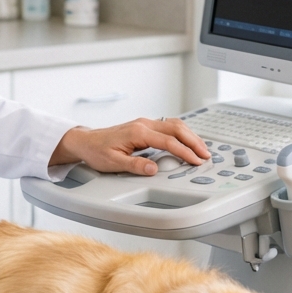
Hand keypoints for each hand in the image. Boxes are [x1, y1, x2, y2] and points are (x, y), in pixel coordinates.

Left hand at [50, 118, 208, 175]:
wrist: (86, 141)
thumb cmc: (97, 151)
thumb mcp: (113, 162)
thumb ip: (135, 165)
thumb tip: (154, 169)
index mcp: (138, 132)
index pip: (169, 141)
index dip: (185, 152)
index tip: (196, 161)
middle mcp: (144, 124)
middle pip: (177, 128)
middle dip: (194, 141)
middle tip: (205, 155)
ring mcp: (145, 123)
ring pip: (174, 125)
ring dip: (190, 136)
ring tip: (201, 149)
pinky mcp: (144, 126)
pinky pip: (168, 126)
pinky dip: (181, 134)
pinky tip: (187, 142)